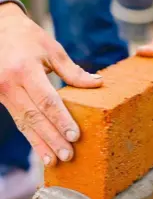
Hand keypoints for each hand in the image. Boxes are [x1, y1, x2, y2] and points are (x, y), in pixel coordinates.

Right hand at [0, 3, 102, 165]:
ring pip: (23, 123)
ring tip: (53, 161)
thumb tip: (97, 83)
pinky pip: (18, 120)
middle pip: (34, 117)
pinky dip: (30, 136)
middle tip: (68, 156)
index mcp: (25, 70)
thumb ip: (72, 71)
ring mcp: (2, 93)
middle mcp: (10, 84)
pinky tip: (41, 149)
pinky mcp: (0, 99)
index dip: (61, 120)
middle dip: (52, 139)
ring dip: (39, 144)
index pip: (46, 100)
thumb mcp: (51, 49)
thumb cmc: (28, 37)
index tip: (75, 136)